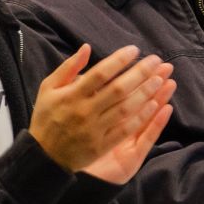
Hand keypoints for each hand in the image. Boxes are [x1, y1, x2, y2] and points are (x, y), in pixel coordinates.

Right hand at [28, 44, 175, 176]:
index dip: (119, 60)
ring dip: (145, 93)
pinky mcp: (102, 145)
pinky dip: (141, 117)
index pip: (100, 73)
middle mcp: (85, 111)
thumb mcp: (48, 88)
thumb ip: (68, 68)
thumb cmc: (46, 118)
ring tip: (160, 79)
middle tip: (156, 61)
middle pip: (118, 89)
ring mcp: (95, 129)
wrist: (43, 156)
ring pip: (126, 109)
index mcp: (72, 95)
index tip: (135, 50)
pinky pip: (126, 129)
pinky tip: (154, 105)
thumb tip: (87, 47)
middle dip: (140, 73)